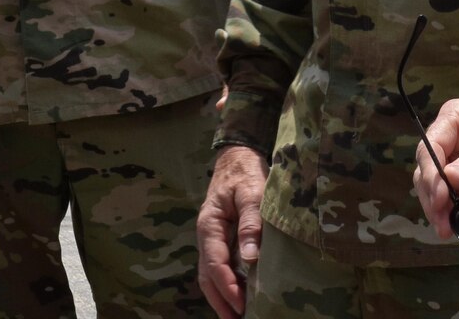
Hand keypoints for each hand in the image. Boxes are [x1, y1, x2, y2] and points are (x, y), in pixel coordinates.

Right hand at [197, 145, 266, 318]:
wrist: (239, 156)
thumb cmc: (245, 173)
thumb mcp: (251, 193)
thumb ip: (250, 223)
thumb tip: (250, 258)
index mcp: (210, 224)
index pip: (214, 262)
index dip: (226, 286)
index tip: (240, 304)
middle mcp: (206, 234)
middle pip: (207, 274)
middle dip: (220, 300)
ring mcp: (212, 237)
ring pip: (209, 273)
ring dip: (220, 296)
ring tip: (235, 316)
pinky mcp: (221, 238)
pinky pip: (218, 266)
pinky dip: (225, 284)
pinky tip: (237, 295)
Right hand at [413, 99, 458, 239]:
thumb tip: (450, 179)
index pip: (432, 144)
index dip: (431, 172)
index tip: (440, 198)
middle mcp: (454, 137)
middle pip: (428, 168)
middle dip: (431, 195)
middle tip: (442, 223)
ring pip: (436, 185)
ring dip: (438, 207)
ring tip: (447, 229)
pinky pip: (455, 197)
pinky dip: (452, 212)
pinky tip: (457, 226)